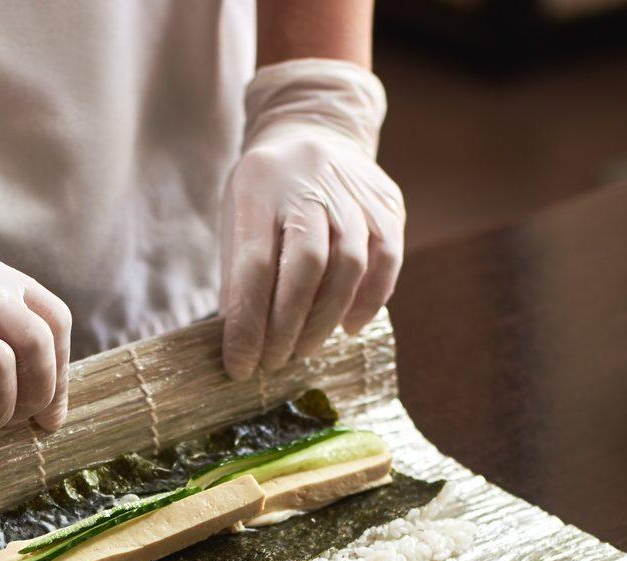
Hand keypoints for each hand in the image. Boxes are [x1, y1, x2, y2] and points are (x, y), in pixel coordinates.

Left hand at [220, 59, 404, 380]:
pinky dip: (370, 300)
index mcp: (260, 186)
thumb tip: (240, 345)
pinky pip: (387, 259)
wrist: (315, 129)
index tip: (241, 366)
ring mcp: (355, 191)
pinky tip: (349, 325)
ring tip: (305, 348)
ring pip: (350, 265)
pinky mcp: (387, 204)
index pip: (254, 265)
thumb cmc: (268, 194)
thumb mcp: (239, 219)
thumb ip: (238, 276)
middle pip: (306, 264)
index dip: (248, 323)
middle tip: (275, 362)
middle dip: (288, 326)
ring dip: (326, 319)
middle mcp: (311, 182)